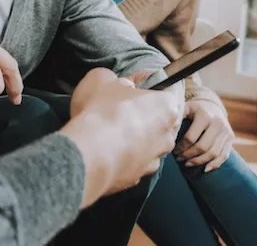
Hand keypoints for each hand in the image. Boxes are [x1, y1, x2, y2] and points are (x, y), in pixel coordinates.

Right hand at [60, 68, 179, 207]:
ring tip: (106, 135)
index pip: (165, 94)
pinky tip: (103, 152)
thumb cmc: (100, 111)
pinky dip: (120, 159)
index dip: (146, 91)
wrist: (88, 154)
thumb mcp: (101, 78)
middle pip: (157, 121)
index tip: (130, 92)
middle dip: (140, 117)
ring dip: (131, 140)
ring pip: (146, 145)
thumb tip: (119, 86)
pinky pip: (131, 164)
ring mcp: (154, 160)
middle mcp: (167, 135)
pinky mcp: (138, 178)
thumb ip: (115, 79)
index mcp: (166, 107)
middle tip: (116, 112)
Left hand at [175, 99, 233, 171]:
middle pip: (203, 147)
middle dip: (189, 156)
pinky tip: (205, 169)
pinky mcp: (231, 137)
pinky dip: (215, 164)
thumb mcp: (185, 108)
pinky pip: (224, 155)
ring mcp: (226, 131)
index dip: (181, 147)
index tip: (174, 151)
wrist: (212, 105)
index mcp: (204, 116)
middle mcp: (217, 123)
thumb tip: (168, 133)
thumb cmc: (194, 109)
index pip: (191, 138)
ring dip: (199, 162)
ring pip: (213, 153)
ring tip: (187, 164)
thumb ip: (177, 118)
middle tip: (179, 159)